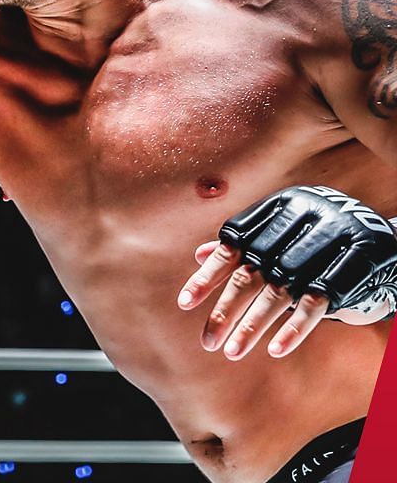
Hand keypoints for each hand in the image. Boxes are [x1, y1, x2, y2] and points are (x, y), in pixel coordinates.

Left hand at [178, 185, 396, 359]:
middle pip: (252, 274)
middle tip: (206, 341)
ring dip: (253, 326)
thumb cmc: (322, 235)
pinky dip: (294, 329)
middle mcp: (300, 222)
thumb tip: (199, 254)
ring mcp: (327, 245)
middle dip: (226, 310)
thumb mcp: (284, 230)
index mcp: (278, 208)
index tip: (184, 304)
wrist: (387, 238)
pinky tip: (273, 350)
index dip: (208, 276)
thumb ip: (245, 242)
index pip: (233, 246)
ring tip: (231, 352)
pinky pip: (316, 303)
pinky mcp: (352, 270)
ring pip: (279, 292)